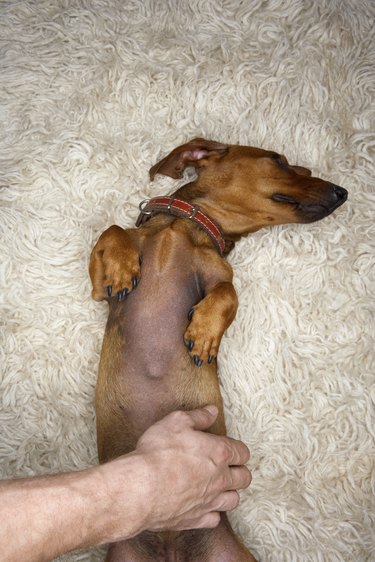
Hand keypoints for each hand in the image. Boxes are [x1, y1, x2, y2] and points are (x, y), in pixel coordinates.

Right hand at [102, 406, 251, 536]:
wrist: (140, 488)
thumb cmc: (157, 452)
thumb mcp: (176, 421)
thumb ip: (198, 416)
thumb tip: (212, 411)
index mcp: (219, 453)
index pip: (243, 452)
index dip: (238, 449)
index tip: (229, 448)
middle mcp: (220, 479)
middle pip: (244, 478)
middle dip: (239, 471)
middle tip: (228, 467)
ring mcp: (209, 501)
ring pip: (233, 500)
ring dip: (229, 492)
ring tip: (218, 486)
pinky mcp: (196, 519)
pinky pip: (214, 519)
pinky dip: (212, 512)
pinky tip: (202, 505)